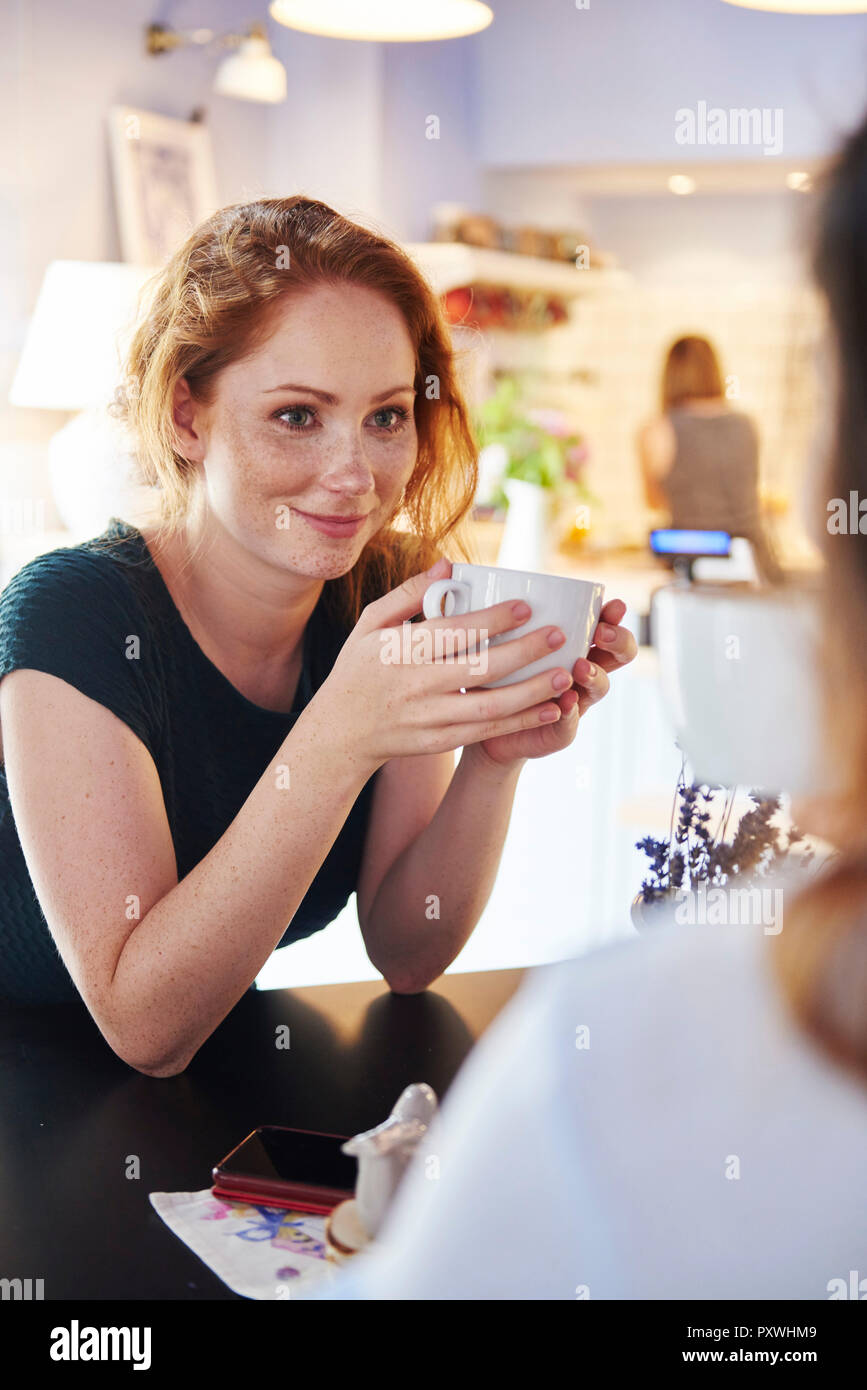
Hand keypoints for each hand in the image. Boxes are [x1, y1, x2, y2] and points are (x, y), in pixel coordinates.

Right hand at [313, 559, 591, 774]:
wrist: (341, 731)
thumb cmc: (359, 668)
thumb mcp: (370, 625)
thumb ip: (407, 595)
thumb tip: (448, 565)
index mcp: (401, 651)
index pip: (454, 632)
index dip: (493, 620)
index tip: (527, 607)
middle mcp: (417, 685)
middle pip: (479, 667)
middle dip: (524, 652)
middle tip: (559, 635)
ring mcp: (429, 717)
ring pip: (489, 706)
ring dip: (531, 692)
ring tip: (565, 675)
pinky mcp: (439, 741)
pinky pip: (486, 731)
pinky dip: (520, 722)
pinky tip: (549, 709)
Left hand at [472, 598, 637, 767]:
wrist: (474, 722)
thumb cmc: (483, 670)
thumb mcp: (485, 636)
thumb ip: (479, 604)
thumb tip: (448, 563)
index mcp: (572, 642)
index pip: (604, 623)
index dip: (614, 615)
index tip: (613, 605)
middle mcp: (579, 669)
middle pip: (617, 654)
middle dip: (618, 641)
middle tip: (601, 634)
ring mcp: (574, 701)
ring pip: (601, 687)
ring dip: (595, 675)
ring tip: (580, 667)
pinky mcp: (557, 730)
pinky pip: (570, 723)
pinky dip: (569, 712)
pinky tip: (564, 703)